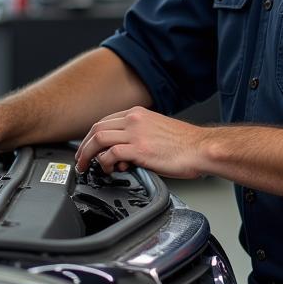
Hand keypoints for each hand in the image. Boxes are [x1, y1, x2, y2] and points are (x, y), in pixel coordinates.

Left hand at [75, 106, 205, 178]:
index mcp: (139, 114)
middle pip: (97, 128)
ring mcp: (136, 134)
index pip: (105, 121)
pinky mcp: (139, 149)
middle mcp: (135, 120)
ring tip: (86, 167)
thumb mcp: (158, 131)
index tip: (89, 147)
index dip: (92, 136)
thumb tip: (127, 152)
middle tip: (81, 160)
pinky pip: (110, 154)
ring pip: (99, 139)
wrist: (201, 148)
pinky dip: (105, 163)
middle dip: (84, 145)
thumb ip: (140, 136)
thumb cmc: (186, 144)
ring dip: (87, 154)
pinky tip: (109, 170)